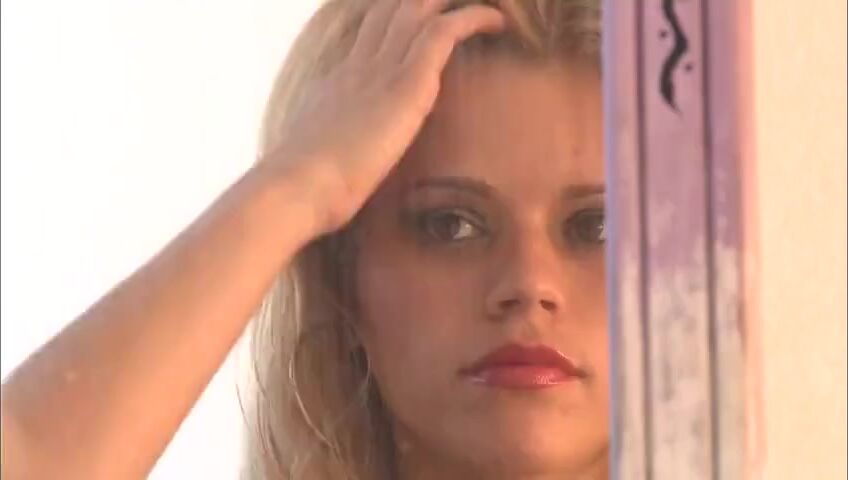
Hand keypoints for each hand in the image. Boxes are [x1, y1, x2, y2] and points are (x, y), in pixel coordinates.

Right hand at [266, 0, 505, 234]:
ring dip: (452, 4)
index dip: (393, 18)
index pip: (368, 32)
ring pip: (418, 9)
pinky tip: (496, 21)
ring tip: (484, 8)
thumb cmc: (305, 189)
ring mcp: (380, 70)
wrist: (299, 187)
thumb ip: (335, 156)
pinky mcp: (405, 83)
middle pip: (392, 8)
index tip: (416, 18)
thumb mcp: (319, 164)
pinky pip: (444, 32)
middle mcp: (357, 65)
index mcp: (337, 82)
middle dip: (424, 3)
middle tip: (452, 7)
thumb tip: (344, 172)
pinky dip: (473, 20)